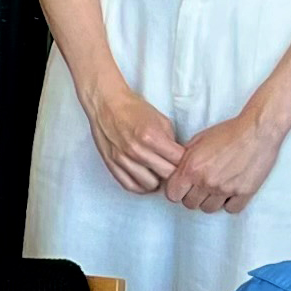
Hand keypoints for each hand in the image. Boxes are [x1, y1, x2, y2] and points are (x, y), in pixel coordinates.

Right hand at [81, 80, 187, 195]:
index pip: (178, 161)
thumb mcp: (161, 120)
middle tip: (173, 167)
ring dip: (157, 180)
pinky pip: (130, 186)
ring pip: (150, 185)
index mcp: (151, 137)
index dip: (184, 161)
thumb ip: (171, 140)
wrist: (106, 104)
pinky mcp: (112, 165)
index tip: (183, 161)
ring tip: (157, 172)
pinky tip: (145, 179)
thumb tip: (179, 157)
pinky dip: (141, 186)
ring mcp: (123, 160)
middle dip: (173, 172)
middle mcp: (137, 151)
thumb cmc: (133, 109)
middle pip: (167, 175)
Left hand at [162, 102, 288, 214]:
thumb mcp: (198, 140)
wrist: (257, 130)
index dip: (177, 191)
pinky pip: (231, 209)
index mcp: (191, 168)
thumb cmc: (228, 132)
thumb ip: (185, 159)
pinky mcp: (244, 193)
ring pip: (209, 209)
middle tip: (202, 186)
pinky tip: (232, 190)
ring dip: (211, 200)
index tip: (184, 186)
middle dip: (193, 196)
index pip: (172, 195)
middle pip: (190, 204)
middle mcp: (206, 181)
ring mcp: (225, 189)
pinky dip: (230, 202)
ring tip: (217, 187)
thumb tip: (177, 173)